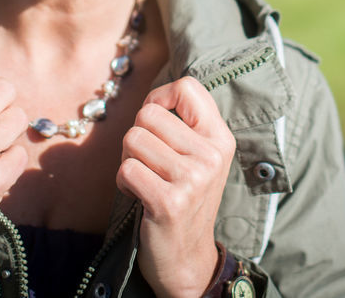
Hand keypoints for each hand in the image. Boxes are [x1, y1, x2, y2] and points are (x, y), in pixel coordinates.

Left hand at [116, 76, 235, 297]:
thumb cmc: (184, 197)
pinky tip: (140, 195)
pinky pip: (127, 170)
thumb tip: (155, 95)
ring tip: (146, 179)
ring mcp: (192, 179)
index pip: (187, 87)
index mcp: (220, 138)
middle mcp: (211, 155)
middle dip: (137, 136)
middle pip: (148, 114)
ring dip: (129, 160)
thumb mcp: (198, 157)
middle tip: (149, 162)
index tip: (156, 120)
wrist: (187, 257)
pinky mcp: (169, 202)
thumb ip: (185, 124)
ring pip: (132, 139)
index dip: (160, 97)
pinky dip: (124, 182)